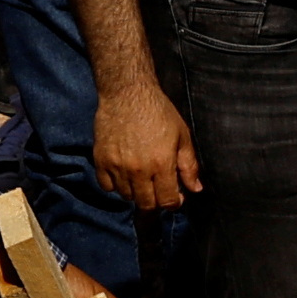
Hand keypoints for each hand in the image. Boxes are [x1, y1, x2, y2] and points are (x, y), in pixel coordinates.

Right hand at [97, 67, 205, 212]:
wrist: (128, 92)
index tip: (174, 197)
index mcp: (161, 164)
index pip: (166, 201)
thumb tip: (195, 189)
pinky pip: (106, 187)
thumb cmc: (159, 111)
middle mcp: (138, 170)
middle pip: (146, 204)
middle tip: (157, 191)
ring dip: (136, 193)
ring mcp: (117, 166)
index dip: (173, 204)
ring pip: (126, 196)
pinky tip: (123, 174)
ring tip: (141, 178)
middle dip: (155, 202)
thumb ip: (189, 165)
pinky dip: (115, 185)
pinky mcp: (101, 160)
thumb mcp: (182, 136)